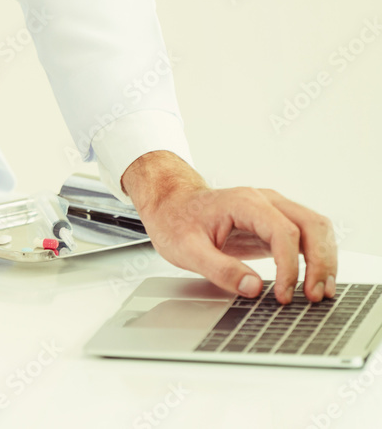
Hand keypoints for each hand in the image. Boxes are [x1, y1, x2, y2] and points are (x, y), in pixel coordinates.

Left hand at [123, 151, 336, 303]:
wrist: (171, 204)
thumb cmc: (176, 221)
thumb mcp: (186, 249)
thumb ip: (219, 269)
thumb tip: (253, 287)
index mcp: (244, 203)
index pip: (283, 231)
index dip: (289, 266)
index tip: (284, 294)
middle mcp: (264, 201)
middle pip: (311, 225)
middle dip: (320, 262)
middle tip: (313, 296)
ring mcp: (272, 210)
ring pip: (316, 228)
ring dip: (325, 260)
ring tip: (320, 292)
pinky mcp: (274, 223)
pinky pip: (307, 236)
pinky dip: (317, 257)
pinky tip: (314, 281)